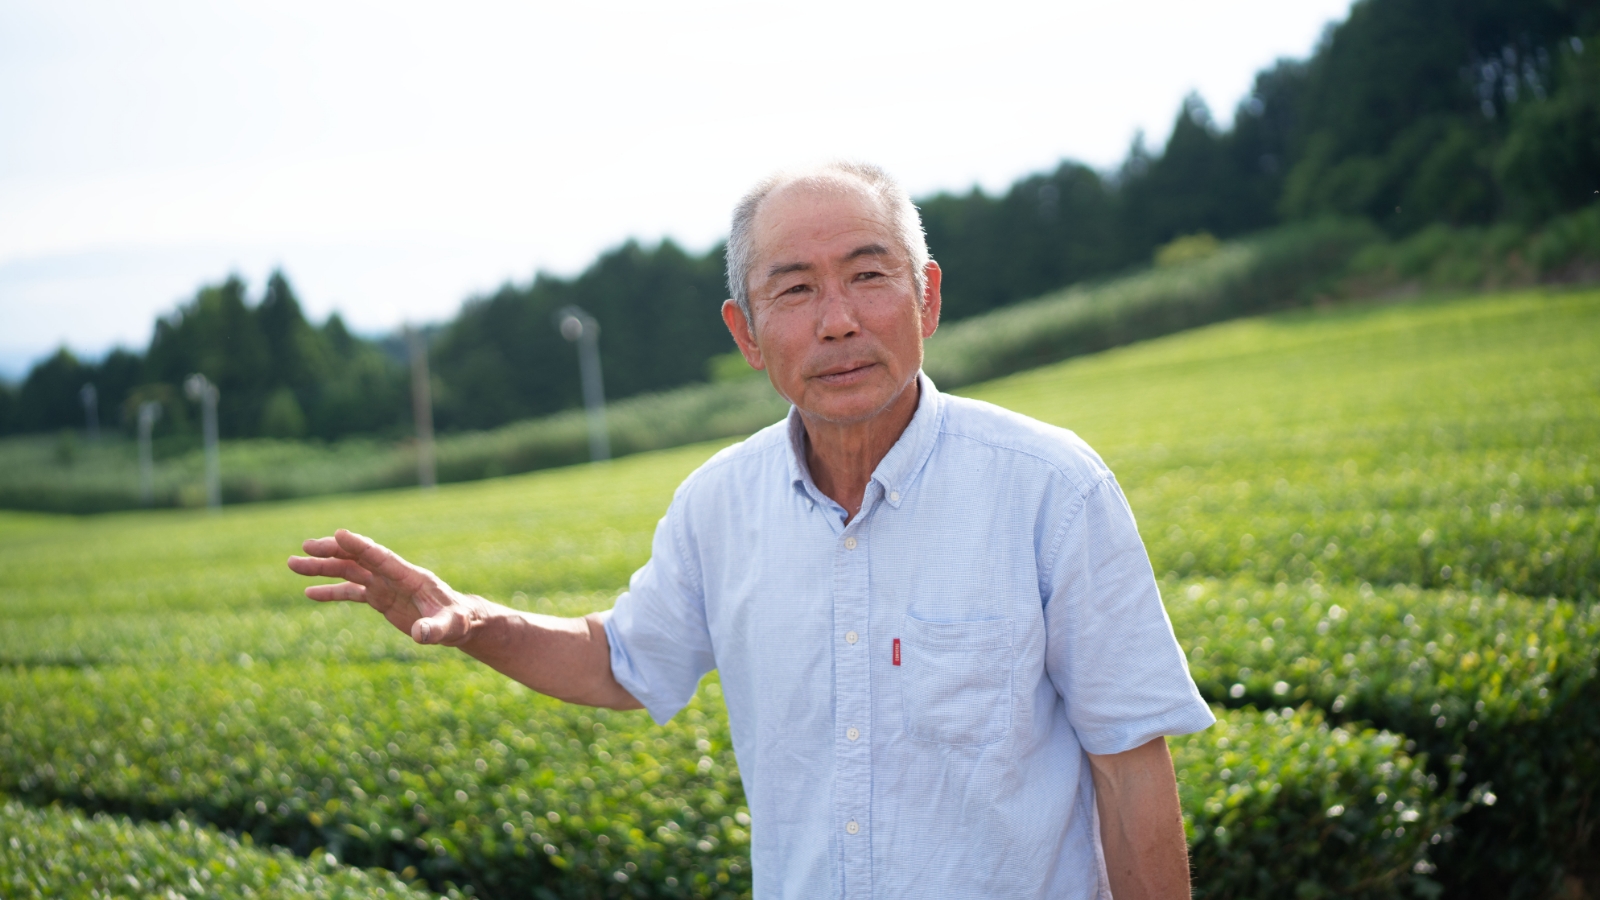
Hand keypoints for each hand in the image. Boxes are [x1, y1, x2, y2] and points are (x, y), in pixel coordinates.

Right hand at [287, 529, 483, 645]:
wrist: (459, 622)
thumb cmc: (458, 621)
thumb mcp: (450, 627)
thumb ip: (435, 629)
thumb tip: (421, 635)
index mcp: (410, 576)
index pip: (380, 557)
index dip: (360, 546)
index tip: (339, 534)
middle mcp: (393, 576)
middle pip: (358, 559)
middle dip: (332, 552)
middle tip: (305, 547)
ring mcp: (384, 585)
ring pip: (349, 571)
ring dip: (322, 567)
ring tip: (293, 564)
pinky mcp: (380, 598)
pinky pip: (351, 592)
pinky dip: (331, 591)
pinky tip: (309, 592)